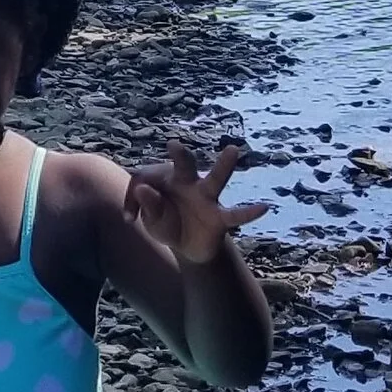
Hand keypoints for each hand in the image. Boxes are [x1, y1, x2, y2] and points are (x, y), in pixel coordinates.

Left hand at [126, 139, 268, 264]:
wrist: (188, 247)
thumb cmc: (167, 224)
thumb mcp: (153, 221)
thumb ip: (149, 207)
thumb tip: (142, 189)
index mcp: (167, 181)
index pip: (147, 179)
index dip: (133, 196)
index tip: (127, 218)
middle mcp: (189, 184)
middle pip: (185, 166)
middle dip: (180, 156)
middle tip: (174, 144)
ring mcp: (207, 199)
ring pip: (215, 180)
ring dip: (222, 166)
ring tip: (233, 149)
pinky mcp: (220, 218)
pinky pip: (235, 215)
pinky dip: (249, 212)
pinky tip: (264, 207)